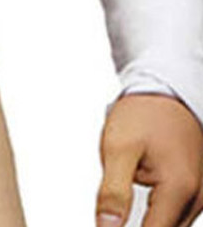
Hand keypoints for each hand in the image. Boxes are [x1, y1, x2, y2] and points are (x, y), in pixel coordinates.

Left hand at [97, 93, 202, 226]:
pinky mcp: (198, 191)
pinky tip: (145, 191)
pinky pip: (177, 214)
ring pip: (171, 226)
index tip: (110, 225)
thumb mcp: (118, 147)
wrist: (165, 91)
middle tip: (118, 204)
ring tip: (132, 188)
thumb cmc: (144, 113)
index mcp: (179, 189)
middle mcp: (197, 197)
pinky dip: (159, 211)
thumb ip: (113, 192)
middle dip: (139, 226)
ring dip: (150, 219)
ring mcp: (201, 195)